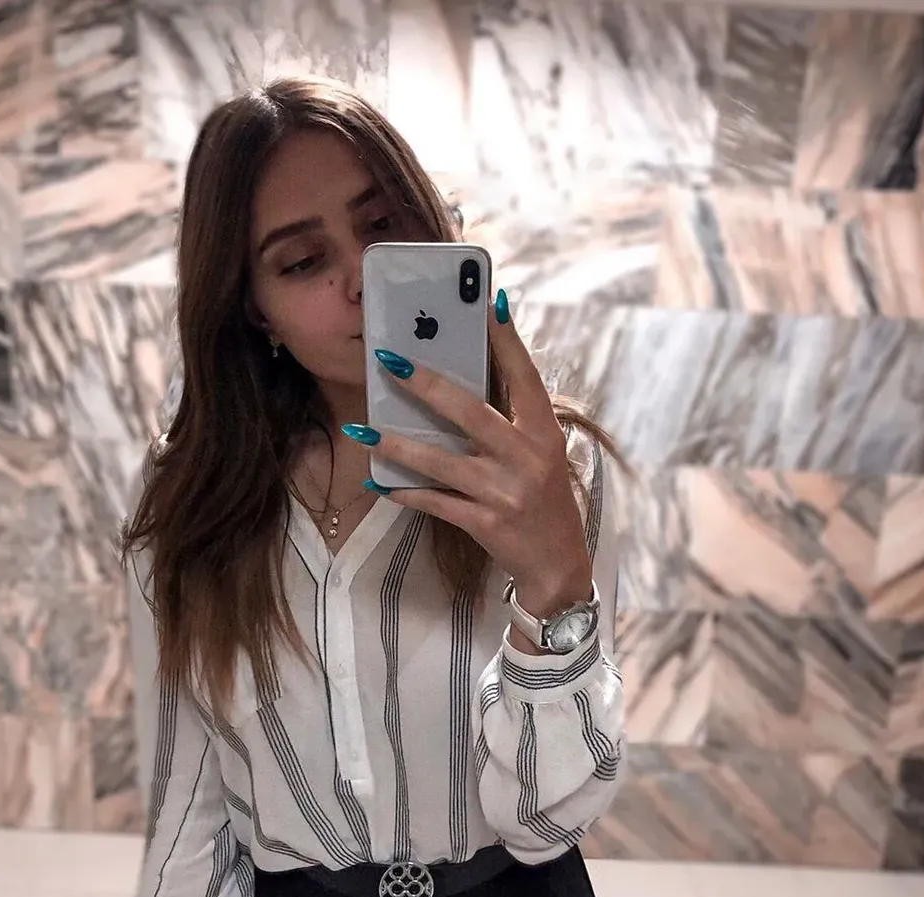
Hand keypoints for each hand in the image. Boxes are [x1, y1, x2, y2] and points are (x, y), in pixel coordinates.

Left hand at [345, 288, 592, 613]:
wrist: (559, 566)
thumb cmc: (545, 503)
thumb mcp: (542, 456)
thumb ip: (514, 421)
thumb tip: (471, 381)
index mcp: (545, 433)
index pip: (524, 376)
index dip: (506, 340)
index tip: (486, 302)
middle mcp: (527, 457)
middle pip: (471, 412)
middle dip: (427, 385)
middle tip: (390, 362)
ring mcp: (505, 491)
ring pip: (442, 461)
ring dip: (398, 446)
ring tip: (364, 431)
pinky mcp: (486, 523)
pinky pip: (436, 503)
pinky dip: (407, 493)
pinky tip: (381, 483)